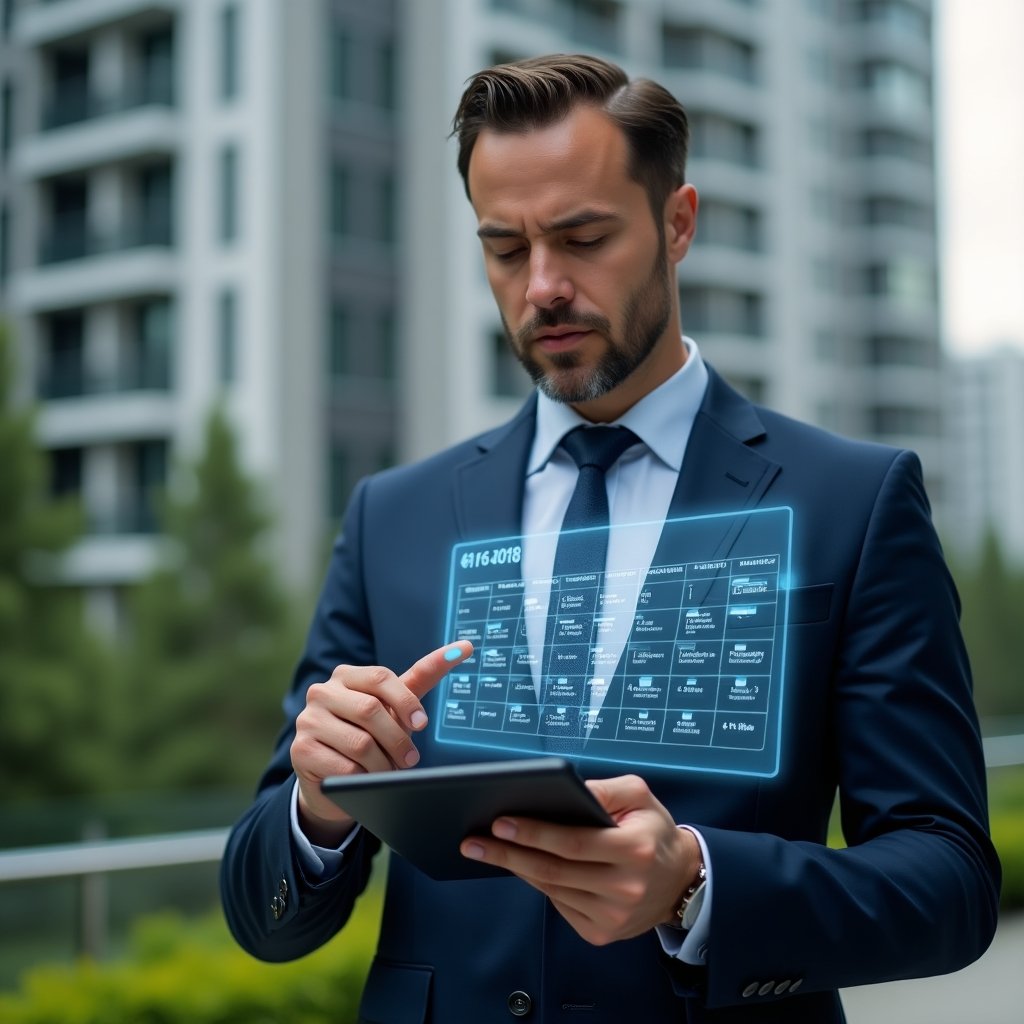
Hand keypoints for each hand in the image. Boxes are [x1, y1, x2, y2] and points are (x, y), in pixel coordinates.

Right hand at [291, 641, 472, 845]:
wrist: (334, 779)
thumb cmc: (370, 734)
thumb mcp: (395, 706)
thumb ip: (424, 675)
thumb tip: (464, 646)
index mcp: (346, 675)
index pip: (380, 678)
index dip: (406, 703)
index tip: (422, 725)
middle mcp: (322, 692)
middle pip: (371, 711)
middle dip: (398, 740)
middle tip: (410, 760)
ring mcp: (308, 720)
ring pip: (360, 743)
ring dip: (384, 764)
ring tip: (390, 772)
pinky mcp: (300, 750)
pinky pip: (344, 767)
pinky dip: (363, 778)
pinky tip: (365, 780)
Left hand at [460, 774, 700, 945]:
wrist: (679, 880)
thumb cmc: (653, 831)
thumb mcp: (639, 796)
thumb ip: (604, 789)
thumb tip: (564, 789)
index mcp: (633, 850)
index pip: (573, 842)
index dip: (533, 833)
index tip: (500, 822)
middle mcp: (624, 888)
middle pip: (553, 870)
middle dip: (508, 854)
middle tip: (474, 840)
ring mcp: (611, 917)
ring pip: (552, 889)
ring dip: (517, 869)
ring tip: (487, 850)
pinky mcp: (601, 934)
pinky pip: (559, 906)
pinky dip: (538, 884)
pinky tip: (521, 868)